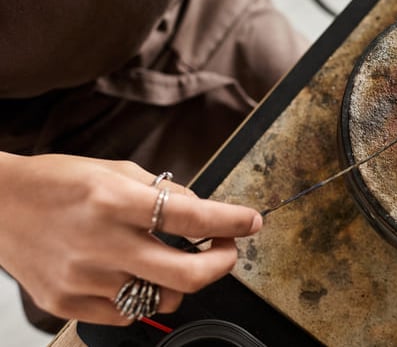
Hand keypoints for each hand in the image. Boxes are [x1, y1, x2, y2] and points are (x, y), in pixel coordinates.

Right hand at [0, 152, 261, 325]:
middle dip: (223, 264)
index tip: (251, 221)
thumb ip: (164, 192)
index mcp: (114, 201)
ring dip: (182, 281)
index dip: (231, 221)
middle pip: (187, 275)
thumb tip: (204, 212)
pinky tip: (135, 274)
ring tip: (172, 259)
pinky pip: (129, 314)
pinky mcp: (69, 303)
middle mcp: (102, 243)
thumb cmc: (57, 182)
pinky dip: (144, 295)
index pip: (192, 217)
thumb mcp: (115, 170)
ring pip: (163, 299)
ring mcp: (85, 279)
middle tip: (226, 249)